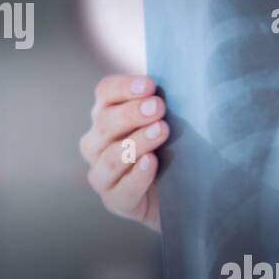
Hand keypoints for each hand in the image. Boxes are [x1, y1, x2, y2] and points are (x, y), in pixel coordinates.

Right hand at [79, 74, 168, 230]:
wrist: (182, 195)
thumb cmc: (173, 149)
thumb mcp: (169, 122)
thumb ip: (163, 104)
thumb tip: (180, 79)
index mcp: (107, 114)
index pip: (106, 92)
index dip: (124, 87)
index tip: (150, 85)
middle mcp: (97, 142)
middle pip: (104, 122)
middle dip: (131, 113)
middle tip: (158, 107)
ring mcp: (101, 174)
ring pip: (110, 156)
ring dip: (136, 142)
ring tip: (161, 131)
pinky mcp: (114, 200)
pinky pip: (121, 188)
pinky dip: (136, 175)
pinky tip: (151, 163)